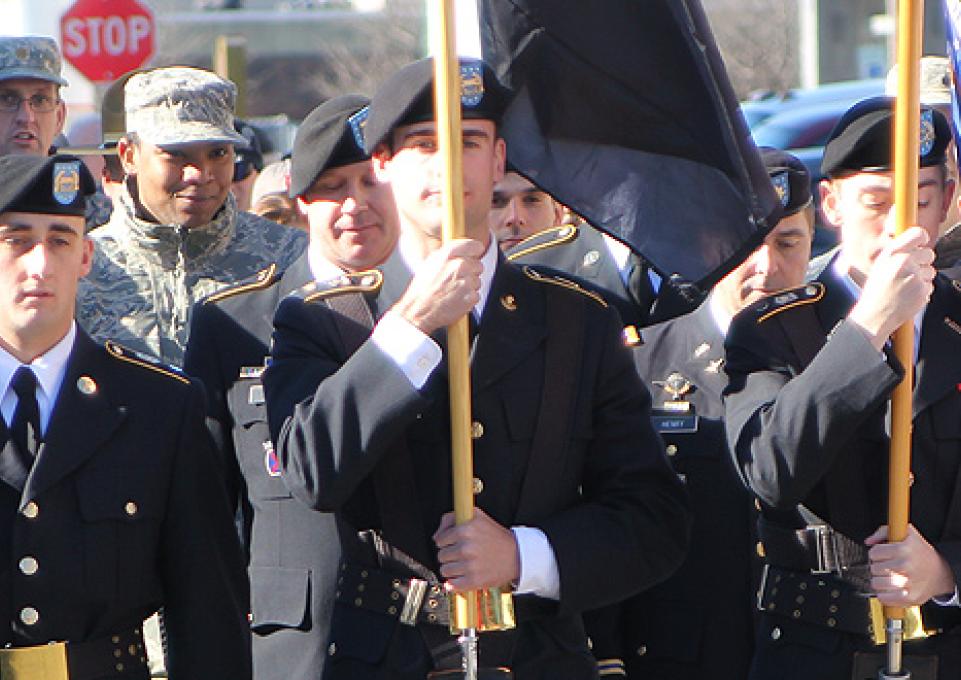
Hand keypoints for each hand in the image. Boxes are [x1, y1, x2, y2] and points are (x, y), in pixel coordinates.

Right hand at [391, 239, 483, 334]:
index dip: (475, 251)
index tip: (475, 254)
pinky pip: (476, 295)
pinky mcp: (471, 297)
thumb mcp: (430, 263)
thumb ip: (448, 253)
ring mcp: (467, 281)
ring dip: (469, 286)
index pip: (474, 246)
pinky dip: (468, 298)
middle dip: (470, 272)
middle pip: (478, 265)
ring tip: (453, 291)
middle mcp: (459, 265)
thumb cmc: (422, 289)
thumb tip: (463, 249)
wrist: (418, 311)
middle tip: (455, 280)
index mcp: (448, 254)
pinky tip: (455, 299)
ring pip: (478, 281)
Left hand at [433, 508, 519, 591]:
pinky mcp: (474, 581)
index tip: (454, 544)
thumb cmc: (495, 536)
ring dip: (452, 569)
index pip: (440, 541)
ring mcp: (470, 565)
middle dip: (449, 556)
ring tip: (464, 565)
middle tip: (461, 555)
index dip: (446, 542)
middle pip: (441, 556)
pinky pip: (453, 585)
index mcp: (465, 530)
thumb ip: (451, 518)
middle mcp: (466, 547)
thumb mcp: (476, 516)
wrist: (516, 554)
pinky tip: (462, 577)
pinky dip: (455, 583)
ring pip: (445, 571)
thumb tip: (436, 536)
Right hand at [849, 226, 934, 350]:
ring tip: (905, 286)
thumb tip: (918, 242)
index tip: (920, 244)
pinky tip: (907, 296)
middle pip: (929, 253)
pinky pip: (930, 285)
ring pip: (931, 271)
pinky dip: (921, 291)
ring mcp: (914, 276)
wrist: (874, 316)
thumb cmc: (876, 291)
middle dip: (923, 262)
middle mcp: (903, 262)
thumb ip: (898, 252)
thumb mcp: (880, 266)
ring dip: (922, 278)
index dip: (922, 238)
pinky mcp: (922, 290)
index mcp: (891, 253)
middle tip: (910, 272)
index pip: (918, 234)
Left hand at [866, 524, 955, 606]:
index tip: (882, 555)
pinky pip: (884, 598)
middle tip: (886, 566)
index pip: (874, 553)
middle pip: (874, 568)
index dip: (876, 554)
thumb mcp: (907, 533)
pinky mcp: (911, 598)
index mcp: (903, 549)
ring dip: (878, 580)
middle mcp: (906, 565)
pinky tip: (888, 588)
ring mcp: (909, 583)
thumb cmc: (920, 552)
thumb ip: (883, 532)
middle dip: (878, 567)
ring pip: (876, 583)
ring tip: (886, 577)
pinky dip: (883, 595)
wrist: (941, 573)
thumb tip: (868, 541)